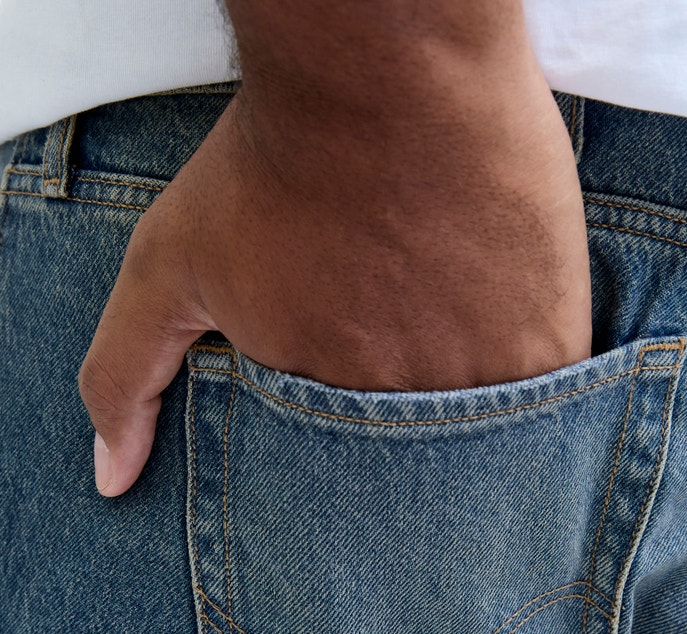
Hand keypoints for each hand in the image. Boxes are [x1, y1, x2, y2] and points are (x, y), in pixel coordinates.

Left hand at [79, 54, 590, 495]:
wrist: (386, 73)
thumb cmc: (272, 164)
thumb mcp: (167, 267)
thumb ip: (124, 377)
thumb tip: (109, 479)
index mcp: (324, 414)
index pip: (340, 485)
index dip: (350, 456)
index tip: (359, 414)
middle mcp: (408, 417)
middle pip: (416, 468)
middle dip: (411, 435)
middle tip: (410, 359)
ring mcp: (487, 381)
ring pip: (485, 438)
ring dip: (471, 405)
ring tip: (454, 339)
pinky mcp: (553, 336)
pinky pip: (550, 394)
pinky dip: (529, 377)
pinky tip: (502, 324)